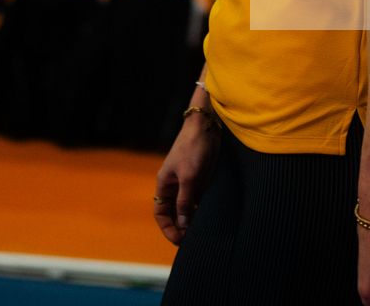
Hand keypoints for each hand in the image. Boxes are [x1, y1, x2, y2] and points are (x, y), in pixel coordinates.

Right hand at [152, 113, 217, 245]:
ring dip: (191, 220)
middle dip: (179, 228)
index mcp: (164, 184)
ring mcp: (187, 183)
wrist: (206, 126)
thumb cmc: (193, 148)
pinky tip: (208, 219)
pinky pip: (197, 201)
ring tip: (200, 234)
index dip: (168, 228)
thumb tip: (183, 225)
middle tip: (191, 242)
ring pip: (186, 208)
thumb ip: (185, 202)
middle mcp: (174, 186)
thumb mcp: (189, 177)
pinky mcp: (200, 180)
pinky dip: (200, 211)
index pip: (161, 213)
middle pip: (173, 213)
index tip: (179, 240)